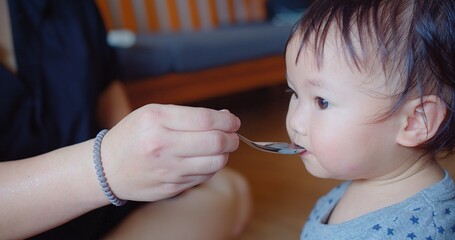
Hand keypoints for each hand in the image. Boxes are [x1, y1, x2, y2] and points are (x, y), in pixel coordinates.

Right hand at [98, 104, 240, 201]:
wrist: (106, 169)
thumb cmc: (133, 136)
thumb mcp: (153, 114)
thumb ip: (188, 115)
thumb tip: (224, 117)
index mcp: (156, 121)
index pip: (205, 120)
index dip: (227, 121)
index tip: (233, 121)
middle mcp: (161, 146)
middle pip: (215, 143)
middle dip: (231, 138)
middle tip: (232, 135)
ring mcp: (167, 170)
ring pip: (215, 163)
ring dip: (224, 154)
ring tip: (220, 148)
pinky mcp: (171, 187)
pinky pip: (203, 177)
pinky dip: (211, 167)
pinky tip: (203, 160)